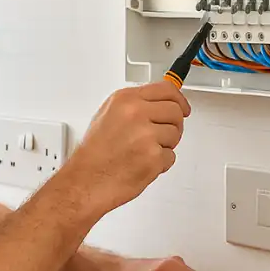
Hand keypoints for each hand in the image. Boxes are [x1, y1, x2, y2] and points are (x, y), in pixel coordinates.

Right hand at [62, 83, 191, 211]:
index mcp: (125, 99)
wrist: (86, 181)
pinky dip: (161, 163)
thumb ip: (135, 105)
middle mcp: (136, 113)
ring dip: (165, 145)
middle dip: (173, 125)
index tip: (183, 107)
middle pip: (176, 111)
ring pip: (175, 134)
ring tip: (143, 152)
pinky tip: (142, 164)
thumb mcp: (108, 115)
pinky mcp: (153, 157)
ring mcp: (146, 135)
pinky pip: (171, 156)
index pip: (166, 90)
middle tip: (162, 136)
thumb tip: (158, 103)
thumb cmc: (94, 154)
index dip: (179, 100)